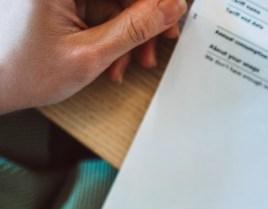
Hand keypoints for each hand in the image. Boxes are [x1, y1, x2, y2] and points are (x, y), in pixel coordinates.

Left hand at [0, 0, 186, 114]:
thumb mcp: (89, 55)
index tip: (173, 15)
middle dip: (142, 22)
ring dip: (127, 35)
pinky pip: (100, 12)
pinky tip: (112, 59)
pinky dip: (111, 36)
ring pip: (114, 5)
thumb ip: (134, 29)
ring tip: (127, 64)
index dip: (154, 2)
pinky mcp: (59, 3)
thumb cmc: (22, 72)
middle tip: (156, 46)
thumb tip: (170, 7)